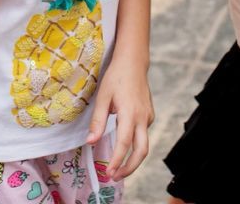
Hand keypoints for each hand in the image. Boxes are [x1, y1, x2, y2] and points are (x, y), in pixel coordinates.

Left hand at [86, 55, 153, 180]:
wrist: (133, 62)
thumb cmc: (116, 77)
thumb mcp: (102, 97)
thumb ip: (97, 121)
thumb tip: (90, 142)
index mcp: (129, 113)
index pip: (125, 143)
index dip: (117, 160)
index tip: (109, 173)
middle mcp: (142, 117)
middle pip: (142, 151)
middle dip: (130, 168)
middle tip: (115, 178)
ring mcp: (148, 117)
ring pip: (144, 145)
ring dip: (133, 160)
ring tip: (117, 169)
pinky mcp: (149, 115)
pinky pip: (143, 135)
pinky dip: (134, 146)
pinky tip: (123, 146)